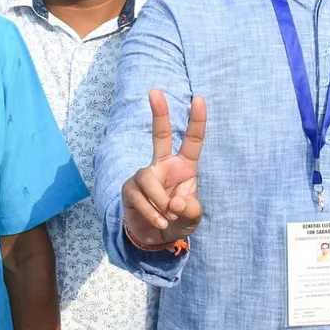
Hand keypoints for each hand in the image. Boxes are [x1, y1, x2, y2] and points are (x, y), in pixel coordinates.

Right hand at [122, 90, 205, 245]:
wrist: (154, 238)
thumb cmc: (177, 220)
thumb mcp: (192, 218)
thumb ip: (191, 210)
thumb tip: (175, 201)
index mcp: (184, 167)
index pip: (192, 141)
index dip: (197, 121)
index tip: (199, 98)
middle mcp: (163, 166)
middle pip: (160, 135)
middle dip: (159, 112)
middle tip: (154, 90)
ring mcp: (144, 175)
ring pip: (148, 178)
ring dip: (159, 201)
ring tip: (166, 216)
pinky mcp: (129, 189)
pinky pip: (138, 196)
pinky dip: (150, 212)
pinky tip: (157, 221)